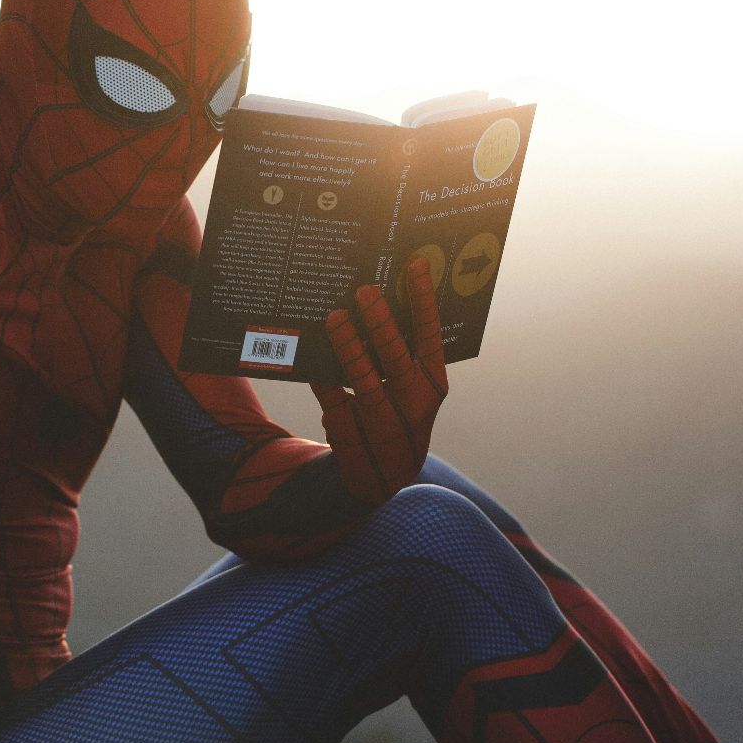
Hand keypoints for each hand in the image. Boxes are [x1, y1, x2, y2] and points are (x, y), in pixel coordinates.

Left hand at [311, 255, 448, 502]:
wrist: (383, 477)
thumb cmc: (399, 414)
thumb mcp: (414, 389)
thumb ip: (405, 353)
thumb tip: (377, 301)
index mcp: (432, 384)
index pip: (430, 336)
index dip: (424, 300)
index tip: (415, 265)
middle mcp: (412, 403)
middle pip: (396, 357)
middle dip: (381, 323)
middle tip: (365, 292)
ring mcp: (380, 420)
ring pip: (363, 378)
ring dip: (348, 346)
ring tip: (335, 317)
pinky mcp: (348, 431)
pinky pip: (330, 396)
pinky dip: (321, 372)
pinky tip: (310, 349)